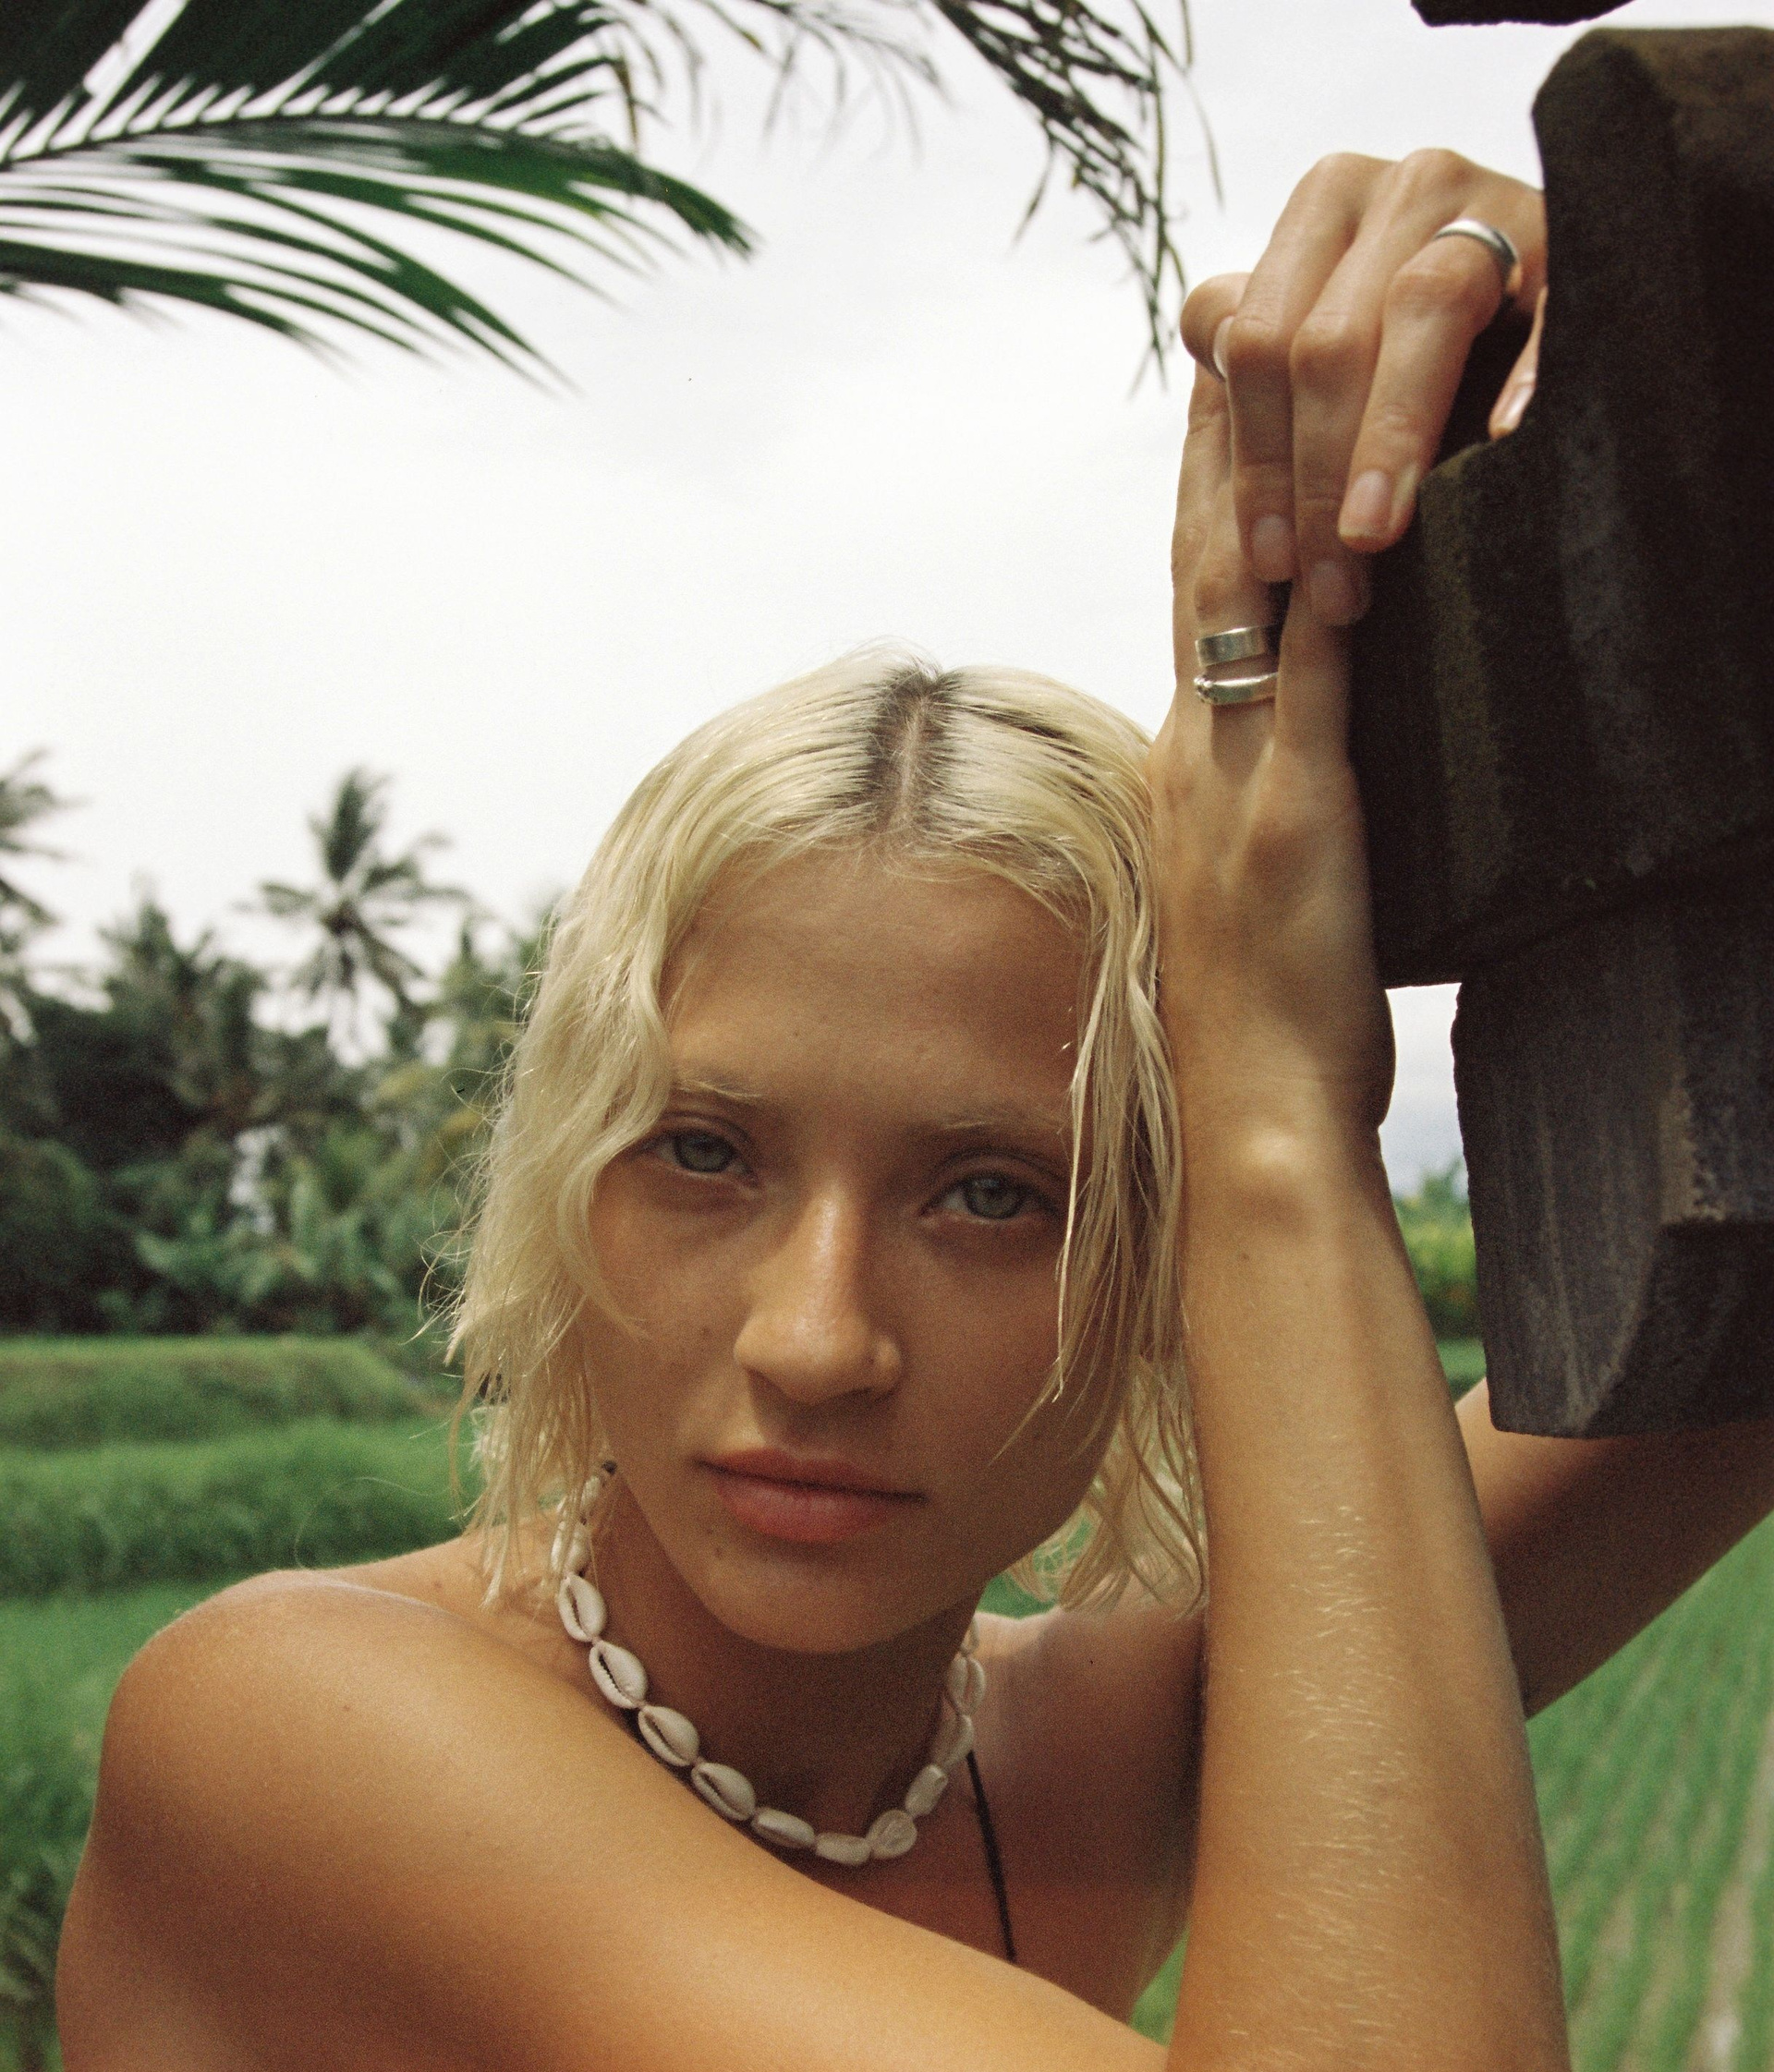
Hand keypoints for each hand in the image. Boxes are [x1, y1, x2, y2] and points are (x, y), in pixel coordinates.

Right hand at [1148, 364, 1394, 1148]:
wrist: (1252, 1120)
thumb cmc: (1262, 1036)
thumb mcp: (1250, 902)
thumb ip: (1256, 817)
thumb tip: (1277, 771)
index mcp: (1184, 775)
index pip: (1188, 605)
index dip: (1196, 493)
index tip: (1209, 399)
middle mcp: (1195, 760)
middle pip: (1197, 569)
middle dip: (1210, 442)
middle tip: (1223, 328)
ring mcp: (1237, 783)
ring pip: (1235, 602)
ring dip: (1250, 476)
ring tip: (1267, 364)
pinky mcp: (1297, 818)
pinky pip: (1307, 683)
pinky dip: (1324, 597)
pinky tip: (1347, 518)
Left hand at [1179, 151, 1544, 625]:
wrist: (1551, 320)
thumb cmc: (1409, 357)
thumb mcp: (1319, 338)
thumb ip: (1259, 342)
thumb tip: (1210, 340)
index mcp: (1327, 205)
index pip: (1260, 337)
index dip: (1257, 458)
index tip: (1268, 560)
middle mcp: (1403, 187)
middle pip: (1330, 338)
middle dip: (1319, 477)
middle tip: (1329, 586)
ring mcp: (1492, 205)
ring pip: (1420, 309)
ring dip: (1392, 435)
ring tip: (1373, 536)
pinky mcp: (1573, 242)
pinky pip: (1549, 307)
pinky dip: (1525, 371)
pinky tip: (1502, 438)